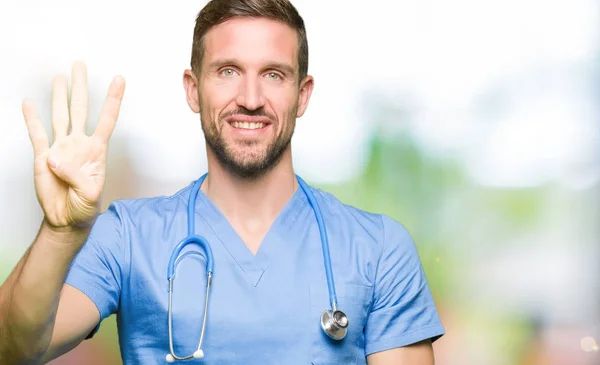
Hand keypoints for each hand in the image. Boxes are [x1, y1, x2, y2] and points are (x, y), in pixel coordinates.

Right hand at [22, 62, 125, 230]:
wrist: (66, 219)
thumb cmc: (85, 206)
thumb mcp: (90, 194)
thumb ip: (76, 175)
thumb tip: (55, 158)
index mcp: (97, 150)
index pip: (107, 119)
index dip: (113, 99)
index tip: (120, 79)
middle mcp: (79, 144)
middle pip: (80, 109)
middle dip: (80, 87)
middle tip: (79, 65)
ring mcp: (61, 148)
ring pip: (59, 115)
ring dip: (58, 96)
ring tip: (59, 78)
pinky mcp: (43, 157)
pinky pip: (36, 134)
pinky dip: (32, 118)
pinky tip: (29, 104)